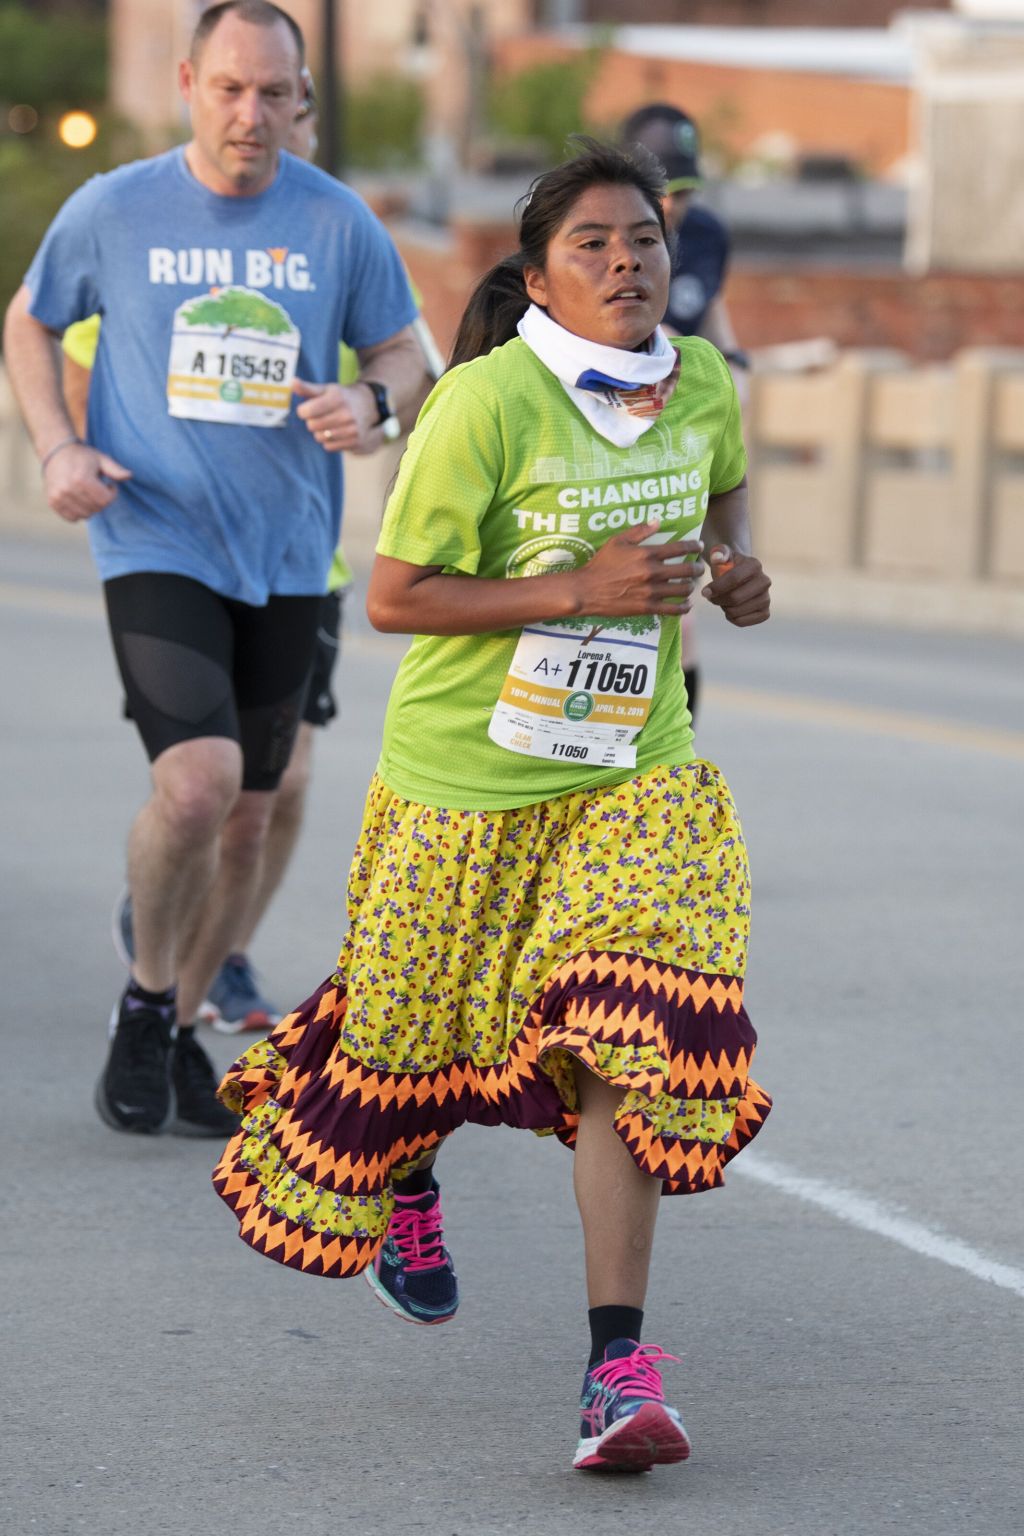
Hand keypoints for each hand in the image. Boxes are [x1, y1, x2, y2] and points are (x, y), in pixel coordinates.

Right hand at [43, 443, 130, 522]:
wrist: (56, 452)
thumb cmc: (83, 456)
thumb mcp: (101, 459)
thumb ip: (115, 469)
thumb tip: (130, 475)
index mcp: (81, 479)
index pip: (105, 500)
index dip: (111, 493)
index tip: (108, 484)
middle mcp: (68, 489)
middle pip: (96, 508)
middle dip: (101, 500)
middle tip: (97, 487)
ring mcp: (58, 497)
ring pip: (85, 515)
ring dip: (90, 506)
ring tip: (87, 491)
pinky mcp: (52, 502)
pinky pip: (72, 518)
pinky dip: (79, 511)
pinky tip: (78, 498)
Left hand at [293, 378, 376, 452]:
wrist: (368, 406)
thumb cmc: (341, 397)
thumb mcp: (326, 389)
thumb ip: (307, 388)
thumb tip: (292, 382)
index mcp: (336, 398)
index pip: (306, 411)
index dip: (304, 410)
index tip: (309, 407)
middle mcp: (346, 414)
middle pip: (311, 426)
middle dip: (312, 421)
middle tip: (322, 416)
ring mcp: (351, 429)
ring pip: (319, 438)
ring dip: (320, 432)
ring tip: (329, 424)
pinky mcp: (355, 441)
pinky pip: (329, 447)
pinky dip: (329, 441)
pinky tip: (336, 432)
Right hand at [572, 522, 705, 617]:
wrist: (587, 590)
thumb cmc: (601, 564)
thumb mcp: (617, 541)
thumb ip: (639, 531)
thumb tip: (657, 521)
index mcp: (647, 554)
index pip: (679, 548)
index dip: (693, 546)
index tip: (699, 546)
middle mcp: (653, 572)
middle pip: (687, 570)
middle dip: (697, 568)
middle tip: (699, 568)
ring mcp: (652, 592)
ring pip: (683, 589)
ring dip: (691, 586)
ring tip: (690, 584)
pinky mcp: (648, 608)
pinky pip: (673, 609)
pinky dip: (683, 607)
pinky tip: (686, 604)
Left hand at [702, 544, 770, 626]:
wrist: (740, 577)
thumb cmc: (727, 566)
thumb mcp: (722, 555)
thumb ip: (719, 553)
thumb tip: (718, 558)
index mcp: (755, 565)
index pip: (734, 579)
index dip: (716, 587)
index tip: (704, 592)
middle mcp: (765, 581)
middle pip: (735, 598)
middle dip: (718, 600)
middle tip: (712, 597)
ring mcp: (767, 598)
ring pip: (736, 612)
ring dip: (724, 608)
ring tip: (723, 600)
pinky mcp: (765, 613)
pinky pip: (742, 622)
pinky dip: (731, 618)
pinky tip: (730, 609)